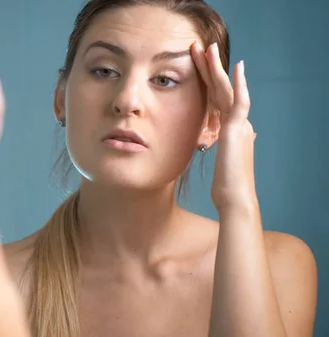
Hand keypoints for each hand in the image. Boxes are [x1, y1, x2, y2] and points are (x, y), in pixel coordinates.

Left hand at [191, 42, 257, 216]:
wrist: (235, 199)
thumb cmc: (225, 187)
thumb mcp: (217, 162)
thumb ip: (215, 148)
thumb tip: (208, 141)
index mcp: (231, 131)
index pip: (216, 100)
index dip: (208, 82)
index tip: (199, 66)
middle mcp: (238, 124)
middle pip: (220, 90)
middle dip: (209, 69)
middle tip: (200, 48)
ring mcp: (239, 125)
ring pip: (226, 90)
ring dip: (216, 69)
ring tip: (207, 49)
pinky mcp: (237, 129)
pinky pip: (238, 101)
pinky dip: (238, 84)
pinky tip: (235, 67)